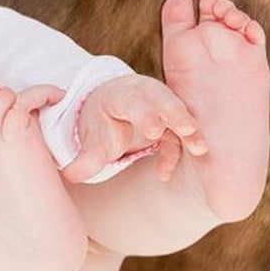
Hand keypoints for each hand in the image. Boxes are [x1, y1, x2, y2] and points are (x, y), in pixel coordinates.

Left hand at [61, 73, 205, 184]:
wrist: (110, 109)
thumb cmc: (101, 123)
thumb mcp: (91, 139)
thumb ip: (84, 159)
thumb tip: (69, 176)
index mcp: (120, 94)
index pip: (134, 101)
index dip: (145, 114)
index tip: (154, 131)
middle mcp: (145, 94)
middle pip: (163, 99)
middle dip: (176, 114)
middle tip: (187, 129)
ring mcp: (162, 104)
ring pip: (179, 113)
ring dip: (189, 131)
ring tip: (200, 149)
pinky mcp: (173, 119)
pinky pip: (179, 134)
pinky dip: (177, 151)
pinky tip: (163, 174)